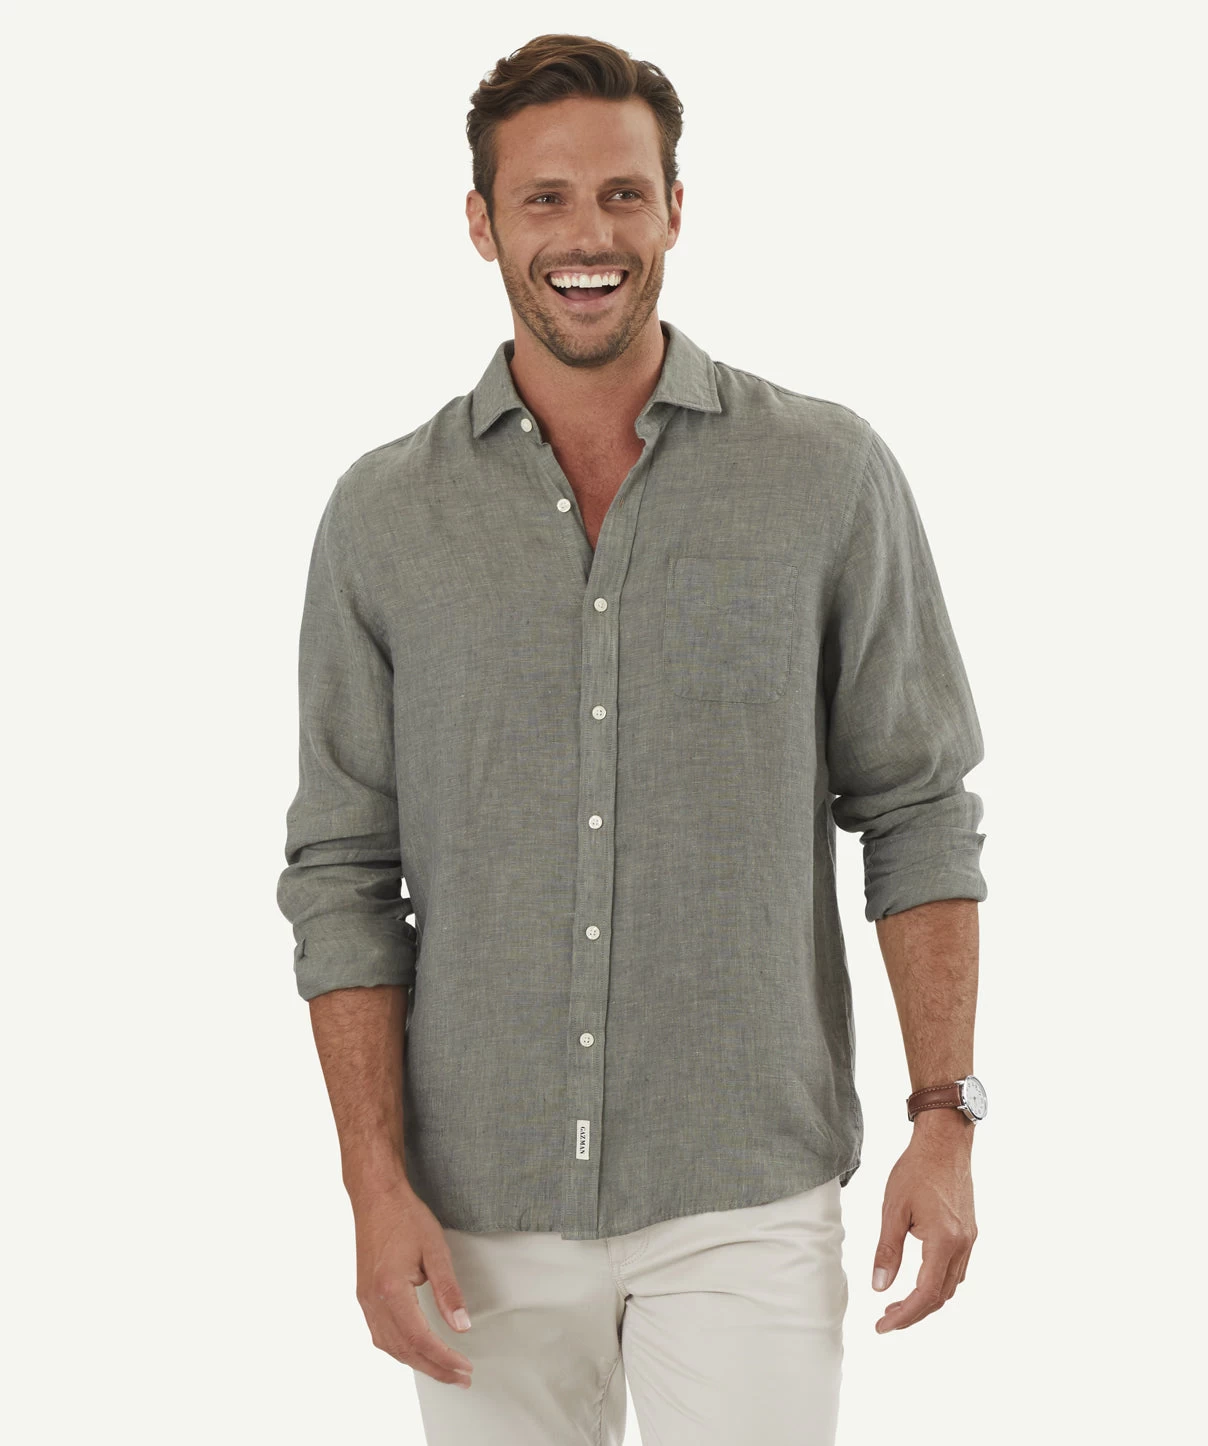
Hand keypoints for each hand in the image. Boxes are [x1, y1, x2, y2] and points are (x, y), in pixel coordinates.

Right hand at [350, 1174, 475, 1388]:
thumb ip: (448, 1291)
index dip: (443, 1358)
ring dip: (417, 1362)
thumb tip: (462, 1326)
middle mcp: (372, 1301)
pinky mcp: (364, 1296)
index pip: (419, 1338)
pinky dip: (400, 1348)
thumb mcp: (436, 1249)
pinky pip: (380, 1334)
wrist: (376, 1197)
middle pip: (403, 1350)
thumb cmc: (405, 1217)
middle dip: (434, 1368)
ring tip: (443, 1369)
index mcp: (390, 1290)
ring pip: (389, 1346)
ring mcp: (365, 1300)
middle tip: (461, 1378)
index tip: (464, 1368)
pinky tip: (416, 1349)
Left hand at [871, 1112, 976, 1332]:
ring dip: (926, 1300)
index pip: (926, 1293)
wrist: (945, 1142)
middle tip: (886, 1319)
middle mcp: (962, 1245)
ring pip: (951, 1285)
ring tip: (897, 1304)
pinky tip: (918, 1280)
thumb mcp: (893, 1209)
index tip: (882, 1326)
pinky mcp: (969, 1232)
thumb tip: (879, 1286)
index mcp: (944, 1241)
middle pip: (941, 1295)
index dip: (905, 1315)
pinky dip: (937, 1283)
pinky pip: (956, 1269)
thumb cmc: (917, 1169)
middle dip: (914, 1313)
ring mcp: (969, 1239)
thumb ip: (887, 1250)